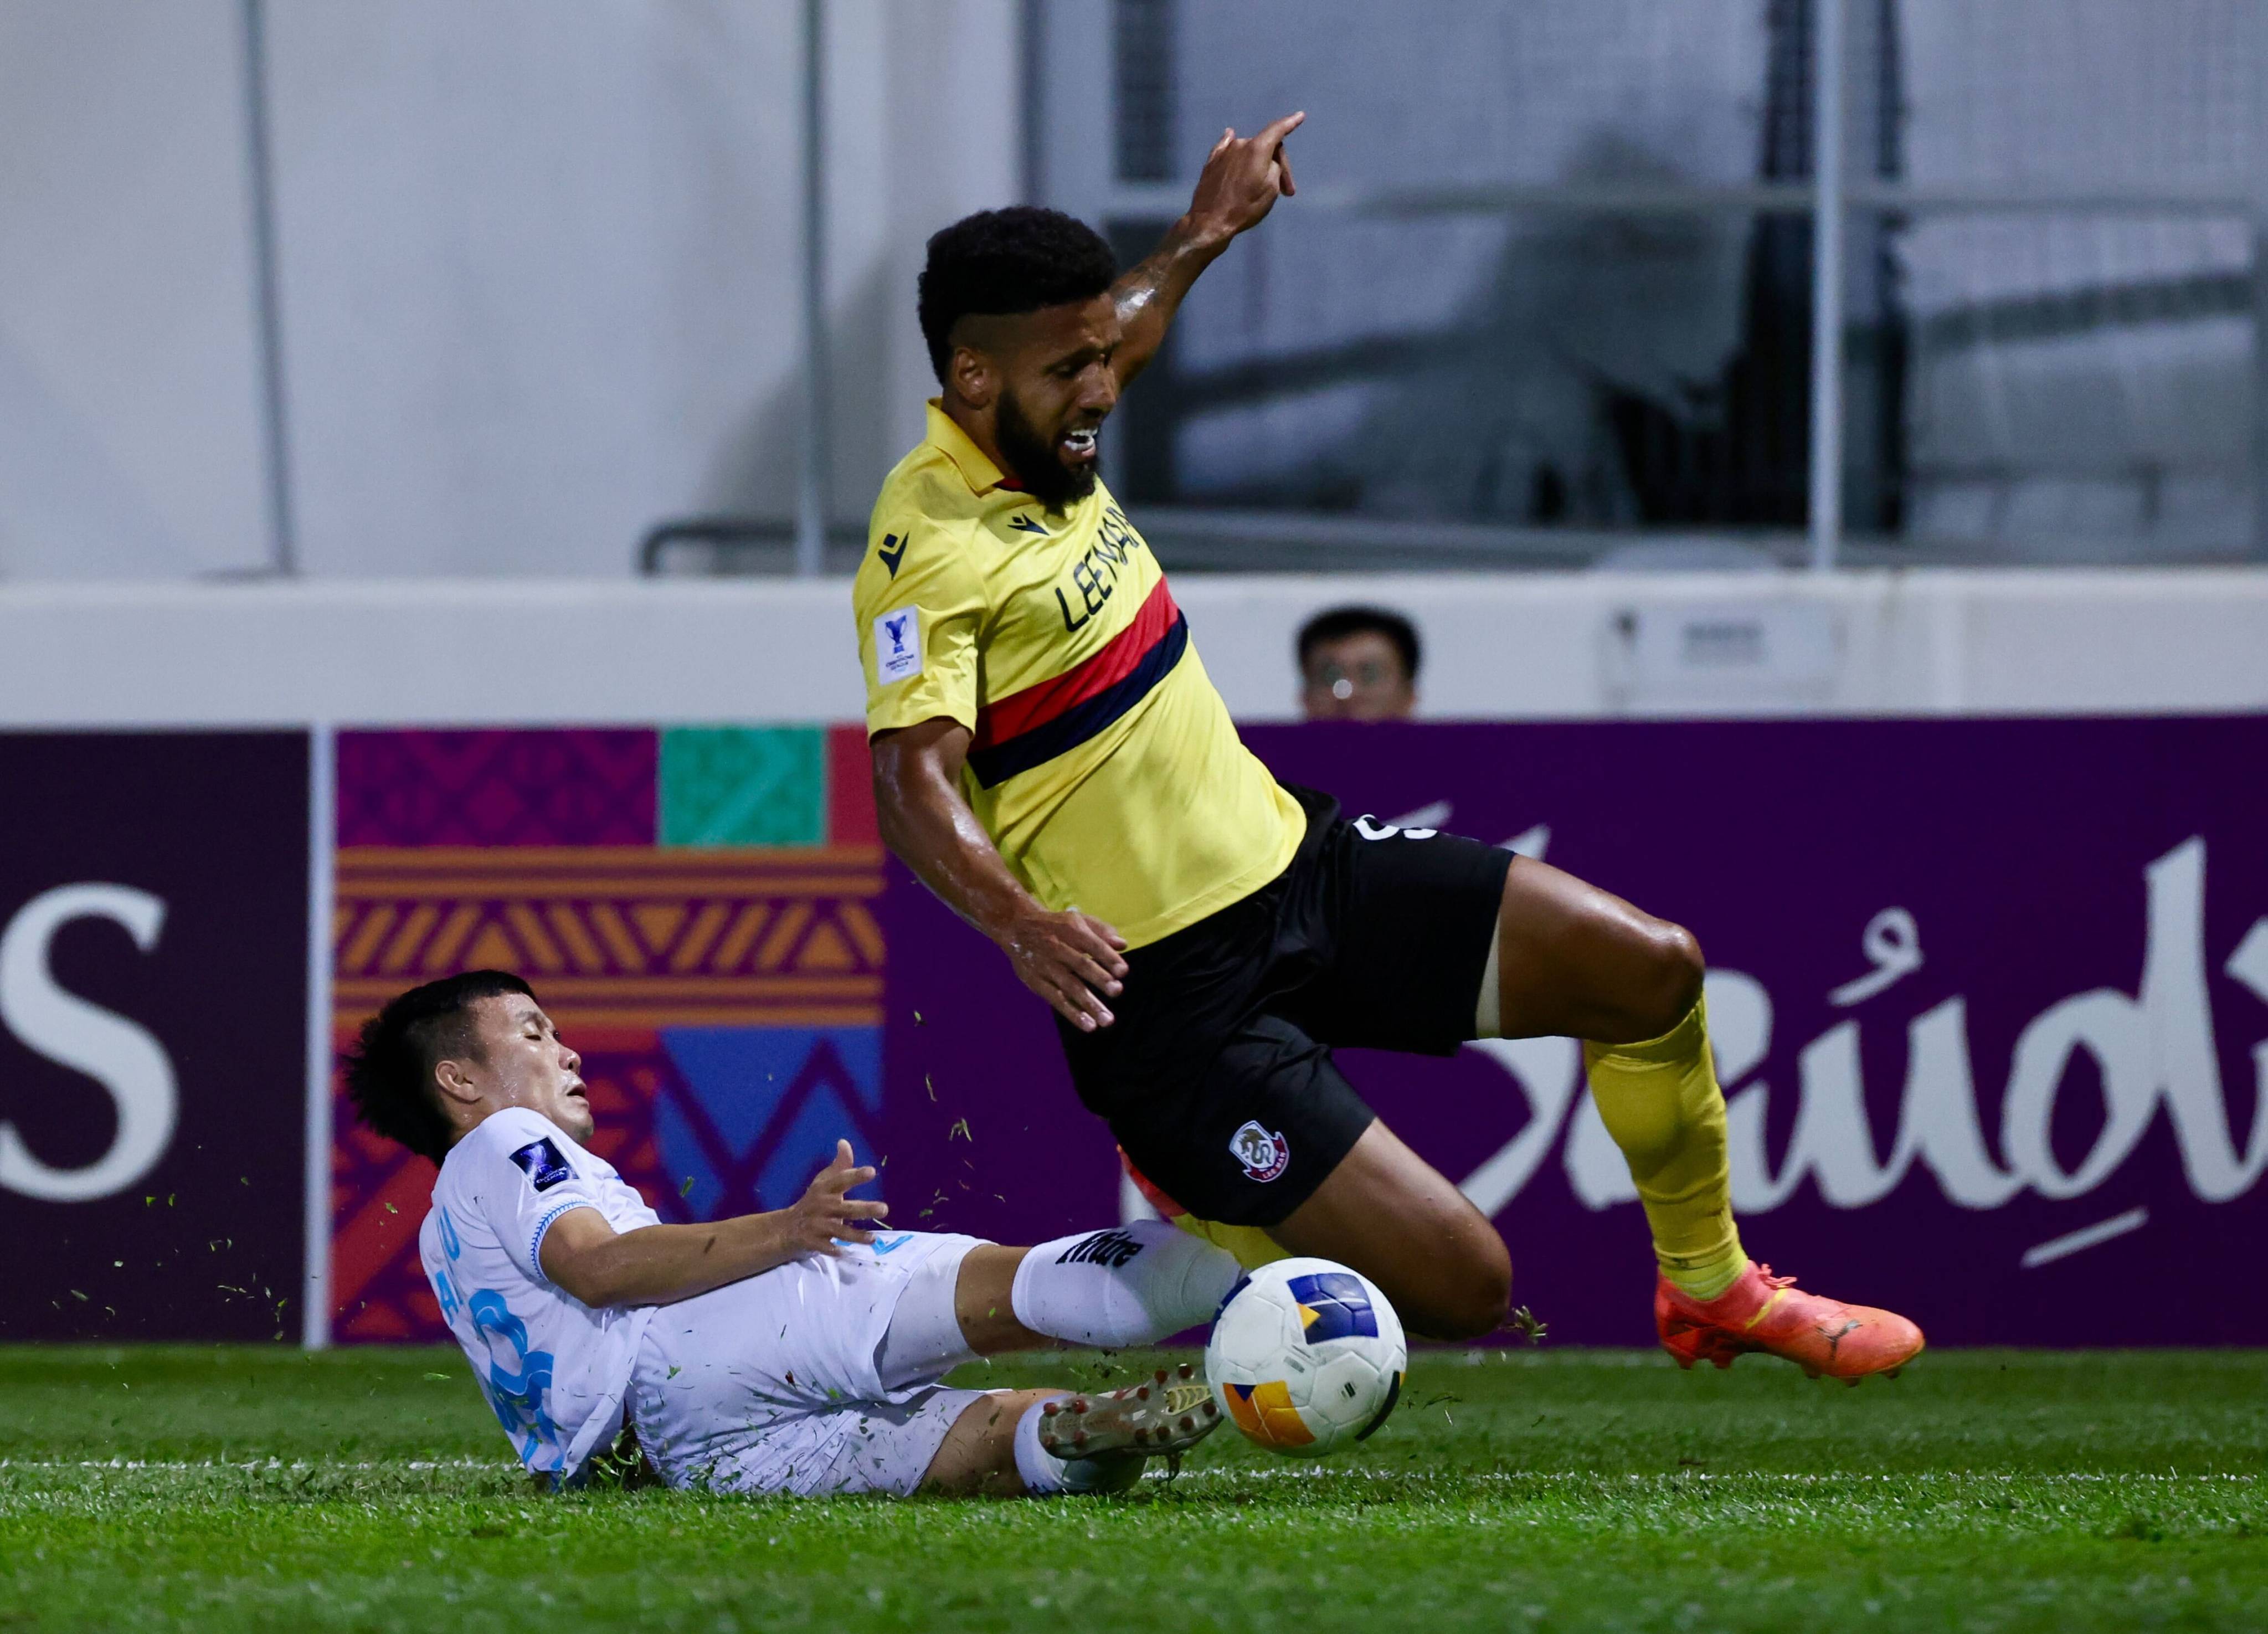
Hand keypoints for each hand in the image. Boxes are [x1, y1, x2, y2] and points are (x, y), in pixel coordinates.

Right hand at [782, 1140, 888, 1256]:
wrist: (787, 1227)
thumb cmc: (813, 1201)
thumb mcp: (823, 1182)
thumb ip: (839, 1166)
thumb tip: (845, 1142)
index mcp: (825, 1189)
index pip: (841, 1180)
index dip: (855, 1176)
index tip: (872, 1172)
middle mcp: (821, 1206)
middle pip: (845, 1208)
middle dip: (864, 1209)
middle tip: (885, 1209)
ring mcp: (815, 1225)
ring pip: (838, 1231)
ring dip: (856, 1236)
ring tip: (873, 1239)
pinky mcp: (811, 1241)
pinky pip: (824, 1247)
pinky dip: (833, 1251)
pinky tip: (846, 1254)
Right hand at [997, 905, 1129, 1031]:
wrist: (1017, 926)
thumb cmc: (1057, 926)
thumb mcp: (1078, 920)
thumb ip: (1102, 931)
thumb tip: (1123, 945)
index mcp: (1071, 930)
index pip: (1092, 945)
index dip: (1108, 958)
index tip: (1123, 971)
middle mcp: (1057, 948)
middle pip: (1080, 965)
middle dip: (1099, 979)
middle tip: (1117, 991)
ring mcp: (1046, 966)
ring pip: (1069, 987)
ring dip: (1089, 1004)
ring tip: (1106, 1020)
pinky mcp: (1036, 982)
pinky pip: (1056, 999)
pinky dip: (1072, 1013)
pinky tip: (1089, 1025)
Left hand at [1183, 111, 1303, 245]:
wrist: (1211, 221)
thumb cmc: (1245, 207)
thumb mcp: (1271, 189)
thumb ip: (1275, 167)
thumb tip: (1268, 160)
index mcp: (1258, 148)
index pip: (1278, 130)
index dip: (1290, 123)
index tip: (1300, 115)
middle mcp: (1240, 144)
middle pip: (1266, 146)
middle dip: (1278, 165)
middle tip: (1287, 192)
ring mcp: (1224, 152)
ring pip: (1248, 151)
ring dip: (1258, 165)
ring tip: (1260, 188)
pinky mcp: (1211, 161)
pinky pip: (1226, 148)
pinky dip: (1234, 147)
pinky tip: (1230, 135)